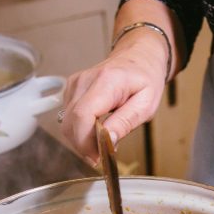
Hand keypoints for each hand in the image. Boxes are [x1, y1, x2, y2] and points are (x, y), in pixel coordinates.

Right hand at [60, 31, 168, 162]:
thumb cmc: (145, 79)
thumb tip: (107, 141)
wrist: (139, 57)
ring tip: (101, 141)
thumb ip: (125, 123)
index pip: (82, 115)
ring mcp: (75, 83)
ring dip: (81, 139)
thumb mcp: (146, 105)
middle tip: (101, 156)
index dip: (85, 141)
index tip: (97, 156)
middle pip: (70, 121)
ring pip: (66, 122)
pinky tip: (95, 129)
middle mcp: (85, 80)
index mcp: (107, 81)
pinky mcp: (71, 88)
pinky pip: (68, 117)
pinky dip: (79, 129)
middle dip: (83, 145)